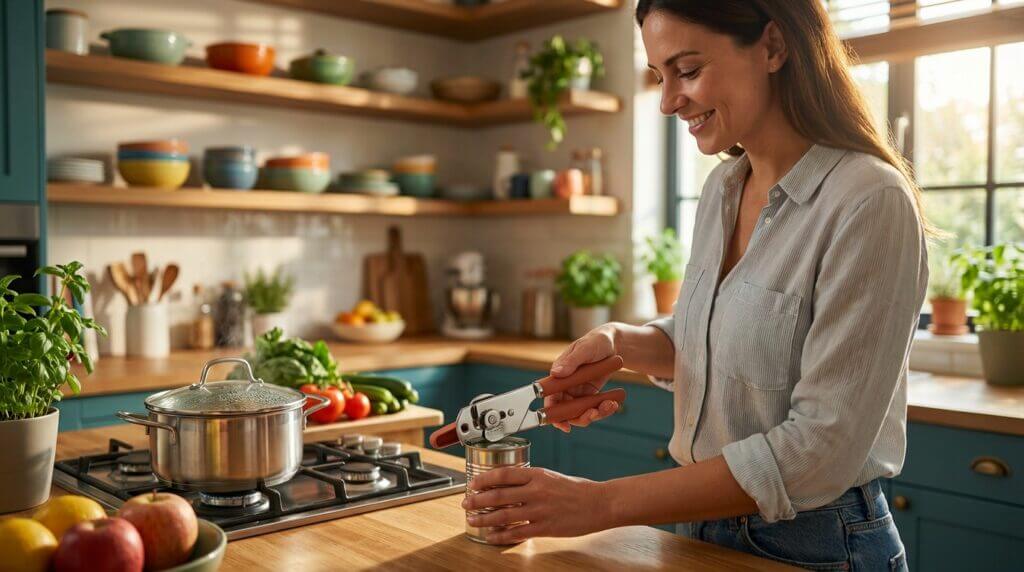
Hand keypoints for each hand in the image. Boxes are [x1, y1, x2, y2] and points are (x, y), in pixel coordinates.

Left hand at [462, 467, 609, 543]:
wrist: (600, 503)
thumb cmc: (578, 490)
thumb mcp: (552, 477)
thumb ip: (531, 481)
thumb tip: (509, 486)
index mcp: (538, 474)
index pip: (503, 474)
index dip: (484, 479)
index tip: (473, 483)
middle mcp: (536, 490)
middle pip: (498, 494)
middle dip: (478, 500)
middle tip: (466, 503)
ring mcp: (540, 510)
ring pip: (504, 514)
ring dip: (484, 518)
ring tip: (473, 520)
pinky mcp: (545, 527)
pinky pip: (517, 532)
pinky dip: (501, 535)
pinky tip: (492, 536)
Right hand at [546, 324, 620, 431]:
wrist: (614, 343)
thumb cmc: (596, 341)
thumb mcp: (584, 348)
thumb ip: (571, 361)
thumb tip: (556, 373)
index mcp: (559, 375)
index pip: (551, 398)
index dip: (553, 414)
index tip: (563, 424)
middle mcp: (566, 386)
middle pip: (566, 411)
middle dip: (579, 417)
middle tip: (593, 413)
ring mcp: (578, 392)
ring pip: (581, 413)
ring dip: (595, 414)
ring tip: (609, 405)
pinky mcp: (591, 395)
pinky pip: (594, 408)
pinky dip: (603, 409)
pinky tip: (612, 402)